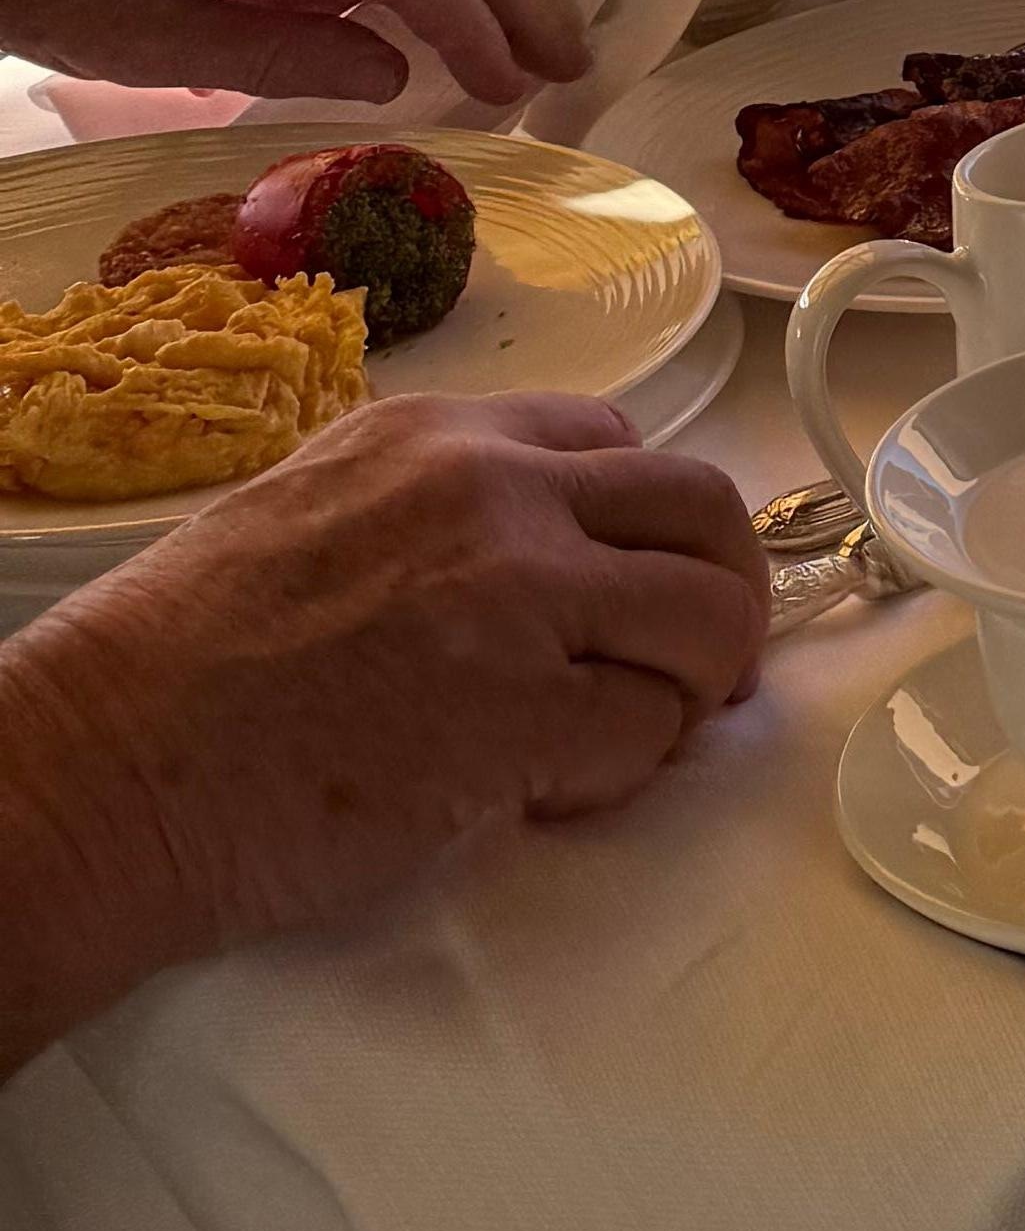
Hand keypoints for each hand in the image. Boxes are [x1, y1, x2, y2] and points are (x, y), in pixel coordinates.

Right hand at [0, 397, 764, 1072]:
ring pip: (709, 618)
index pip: (618, 445)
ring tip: (612, 740)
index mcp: (437, 437)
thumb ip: (432, 515)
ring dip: (687, 690)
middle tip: (688, 671)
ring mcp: (517, 595)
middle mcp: (493, 491)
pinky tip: (543, 793)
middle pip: (699, 511)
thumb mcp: (310, 514)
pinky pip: (650, 732)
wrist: (102, 770)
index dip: (643, 530)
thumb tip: (543, 560)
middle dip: (716, 594)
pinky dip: (622, 775)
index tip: (623, 595)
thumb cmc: (177, 669)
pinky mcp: (522, 713)